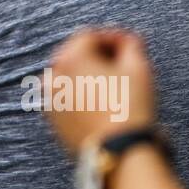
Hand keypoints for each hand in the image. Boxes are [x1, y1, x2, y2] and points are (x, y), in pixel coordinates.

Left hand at [44, 28, 156, 151]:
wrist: (118, 152)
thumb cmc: (128, 108)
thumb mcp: (138, 68)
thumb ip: (131, 46)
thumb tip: (129, 42)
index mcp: (69, 58)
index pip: (90, 36)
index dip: (113, 37)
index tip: (131, 44)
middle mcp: (53, 75)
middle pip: (75, 54)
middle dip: (99, 54)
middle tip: (123, 60)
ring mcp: (50, 99)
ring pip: (70, 77)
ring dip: (89, 74)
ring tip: (114, 82)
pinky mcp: (53, 120)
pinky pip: (67, 98)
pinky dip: (81, 94)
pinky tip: (102, 101)